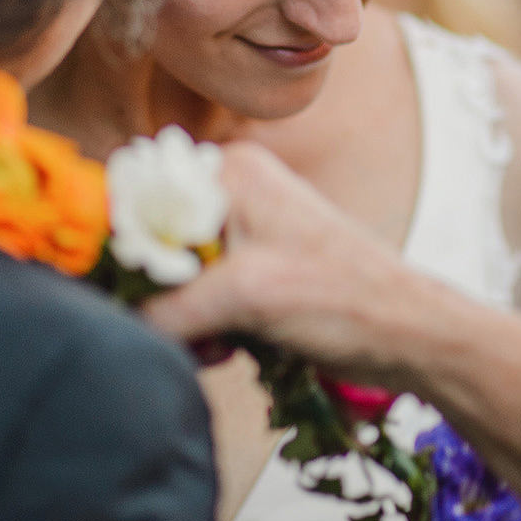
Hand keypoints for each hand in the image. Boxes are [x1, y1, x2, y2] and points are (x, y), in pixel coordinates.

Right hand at [142, 143, 436, 388]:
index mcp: (228, 171)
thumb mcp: (243, 297)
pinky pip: (201, 297)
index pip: (137, 197)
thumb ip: (165, 306)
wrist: (407, 334)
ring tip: (218, 346)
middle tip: (181, 331)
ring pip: (173, 277)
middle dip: (156, 295)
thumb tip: (112, 322)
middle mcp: (231, 190)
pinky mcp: (254, 270)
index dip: (118, 248)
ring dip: (182, 321)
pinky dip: (205, 328)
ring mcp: (244, 231)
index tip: (114, 295)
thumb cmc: (342, 299)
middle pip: (151, 242)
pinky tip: (230, 350)